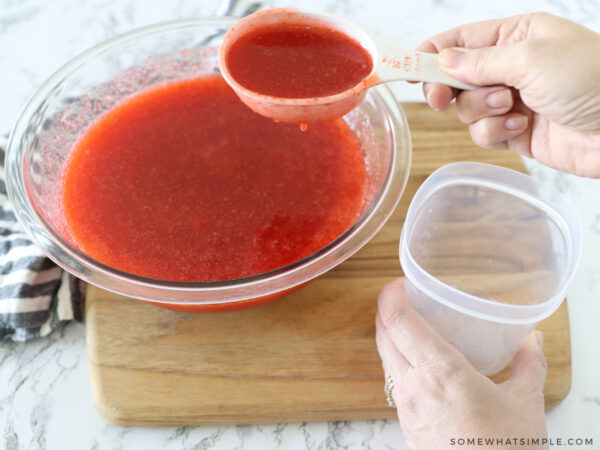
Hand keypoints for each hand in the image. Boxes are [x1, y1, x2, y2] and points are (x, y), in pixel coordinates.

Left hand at [376, 278, 547, 449]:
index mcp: (440, 372)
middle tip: (402, 298)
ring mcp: (405, 407)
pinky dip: (397, 361)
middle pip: (383, 335)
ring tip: (409, 326)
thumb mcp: (526, 402)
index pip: (397, 321)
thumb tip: (533, 340)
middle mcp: (413, 386)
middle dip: (387, 311)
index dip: (390, 296)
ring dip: (390, 336)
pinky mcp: (405, 424)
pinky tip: (417, 363)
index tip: (398, 284)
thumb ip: (529, 364)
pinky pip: (392, 381)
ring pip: (384, 358)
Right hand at [418, 12, 599, 177]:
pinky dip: (494, 132)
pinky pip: (482, 133)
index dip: (428, 54)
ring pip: (466, 109)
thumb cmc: (591, 78)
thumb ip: (479, 61)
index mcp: (514, 36)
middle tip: (442, 99)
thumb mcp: (530, 57)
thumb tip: (441, 61)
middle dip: (448, 89)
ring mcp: (510, 101)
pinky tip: (519, 127)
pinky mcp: (513, 132)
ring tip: (511, 107)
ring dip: (481, 110)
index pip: (458, 41)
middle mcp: (509, 67)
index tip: (404, 70)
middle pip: (453, 78)